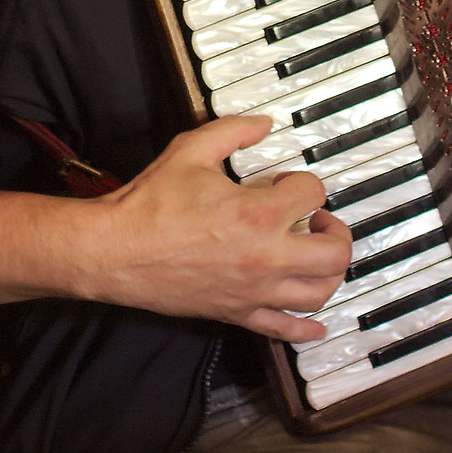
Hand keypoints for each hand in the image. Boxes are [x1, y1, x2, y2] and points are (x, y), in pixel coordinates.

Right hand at [82, 115, 350, 342]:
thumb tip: (264, 123)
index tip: (285, 182)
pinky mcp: (237, 313)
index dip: (303, 181)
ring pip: (319, 293)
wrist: (114, 251)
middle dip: (336, 231)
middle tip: (320, 221)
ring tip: (316, 256)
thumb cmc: (150, 204)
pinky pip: (284, 329)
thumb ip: (233, 130)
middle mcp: (266, 257)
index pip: (312, 193)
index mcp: (258, 213)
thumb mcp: (192, 150)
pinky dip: (306, 328)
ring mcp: (254, 290)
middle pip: (334, 252)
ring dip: (329, 273)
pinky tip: (316, 323)